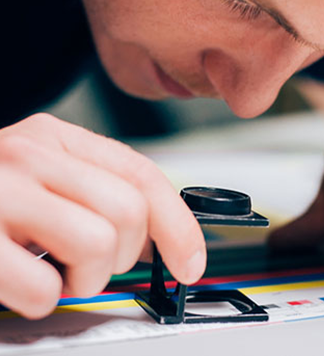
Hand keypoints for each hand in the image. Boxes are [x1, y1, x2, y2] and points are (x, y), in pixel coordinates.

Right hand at [0, 114, 205, 318]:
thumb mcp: (50, 178)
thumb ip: (101, 195)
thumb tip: (158, 239)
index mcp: (58, 139)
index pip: (142, 175)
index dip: (177, 223)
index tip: (190, 260)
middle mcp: (31, 154)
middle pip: (128, 211)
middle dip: (123, 254)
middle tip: (94, 262)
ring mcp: (0, 191)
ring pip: (98, 243)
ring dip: (87, 278)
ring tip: (58, 272)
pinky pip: (43, 286)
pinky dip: (44, 298)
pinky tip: (25, 281)